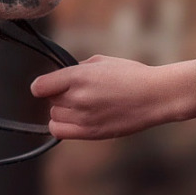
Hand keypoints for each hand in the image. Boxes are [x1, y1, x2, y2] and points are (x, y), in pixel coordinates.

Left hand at [29, 54, 195, 140]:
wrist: (155, 96)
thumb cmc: (131, 74)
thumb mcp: (101, 61)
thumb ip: (77, 69)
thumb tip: (61, 77)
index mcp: (79, 76)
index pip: (40, 87)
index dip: (42, 85)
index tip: (48, 84)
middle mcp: (78, 98)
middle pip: (49, 101)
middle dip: (57, 96)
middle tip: (75, 92)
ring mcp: (84, 118)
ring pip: (54, 117)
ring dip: (61, 111)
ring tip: (78, 105)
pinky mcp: (92, 133)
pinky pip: (61, 132)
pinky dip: (62, 126)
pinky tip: (75, 119)